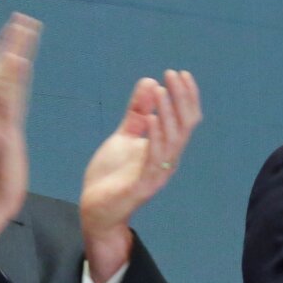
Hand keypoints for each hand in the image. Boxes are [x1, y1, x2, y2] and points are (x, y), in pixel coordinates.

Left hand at [77, 69, 201, 282]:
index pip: (185, 119)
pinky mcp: (143, 185)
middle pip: (184, 126)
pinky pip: (154, 159)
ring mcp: (157, 173)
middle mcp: (167, 160)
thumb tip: (150, 83)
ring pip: (172, 140)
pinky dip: (154, 137)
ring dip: (167, 113)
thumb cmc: (112, 175)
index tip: (180, 73)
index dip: (186, 96)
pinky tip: (150, 119)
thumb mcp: (124, 137)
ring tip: (161, 90)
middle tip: (172, 75)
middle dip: (180, 98)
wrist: (96, 209)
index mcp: (166, 148)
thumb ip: (137, 113)